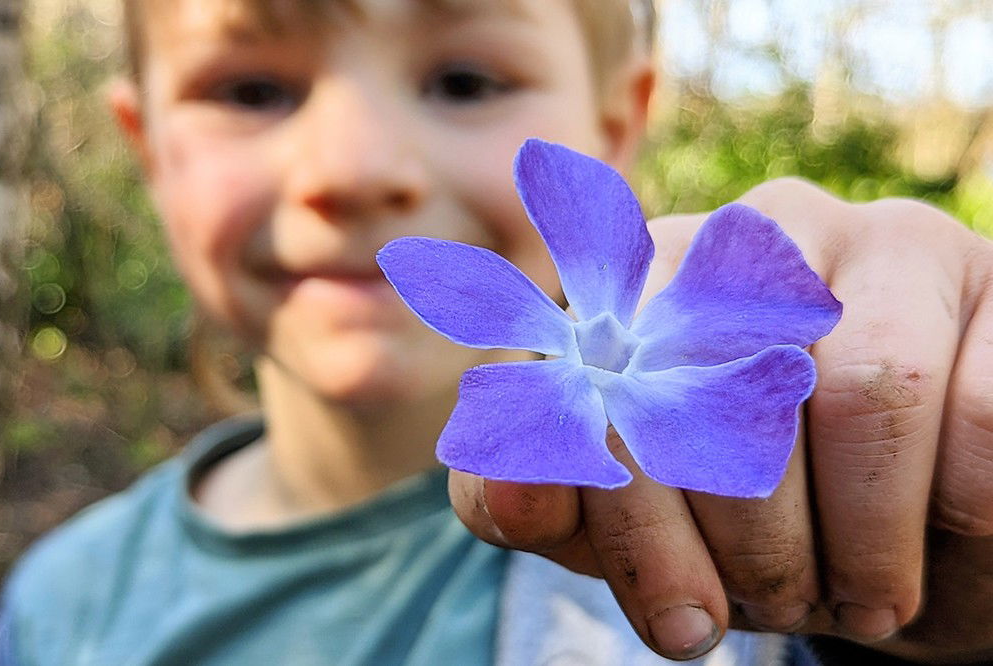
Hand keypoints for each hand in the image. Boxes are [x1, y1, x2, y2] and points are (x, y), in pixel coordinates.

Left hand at [448, 178, 992, 662]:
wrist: (892, 515)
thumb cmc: (738, 507)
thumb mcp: (625, 513)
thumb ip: (542, 493)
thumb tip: (511, 480)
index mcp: (651, 276)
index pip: (615, 382)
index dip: (638, 522)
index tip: (680, 621)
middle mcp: (761, 232)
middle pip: (733, 384)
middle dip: (752, 540)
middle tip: (775, 605)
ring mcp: (885, 240)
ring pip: (867, 389)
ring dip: (861, 537)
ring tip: (860, 593)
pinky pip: (981, 406)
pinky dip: (961, 510)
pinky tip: (946, 535)